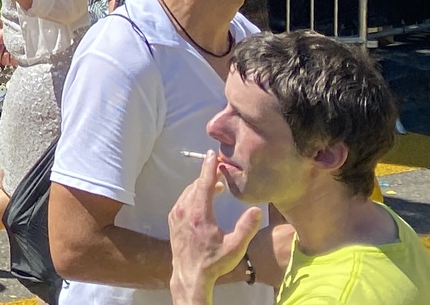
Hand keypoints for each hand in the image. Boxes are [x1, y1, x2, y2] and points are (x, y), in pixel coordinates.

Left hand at [168, 152, 261, 304]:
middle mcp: (184, 210)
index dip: (209, 168)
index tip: (212, 154)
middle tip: (221, 170)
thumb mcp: (235, 247)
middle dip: (208, 176)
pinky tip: (204, 200)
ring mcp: (176, 214)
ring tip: (217, 186)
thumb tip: (257, 209)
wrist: (190, 275)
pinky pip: (183, 199)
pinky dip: (194, 194)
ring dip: (202, 186)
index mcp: (199, 214)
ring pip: (189, 192)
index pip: (204, 184)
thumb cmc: (214, 262)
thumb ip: (247, 228)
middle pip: (196, 185)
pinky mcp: (173, 219)